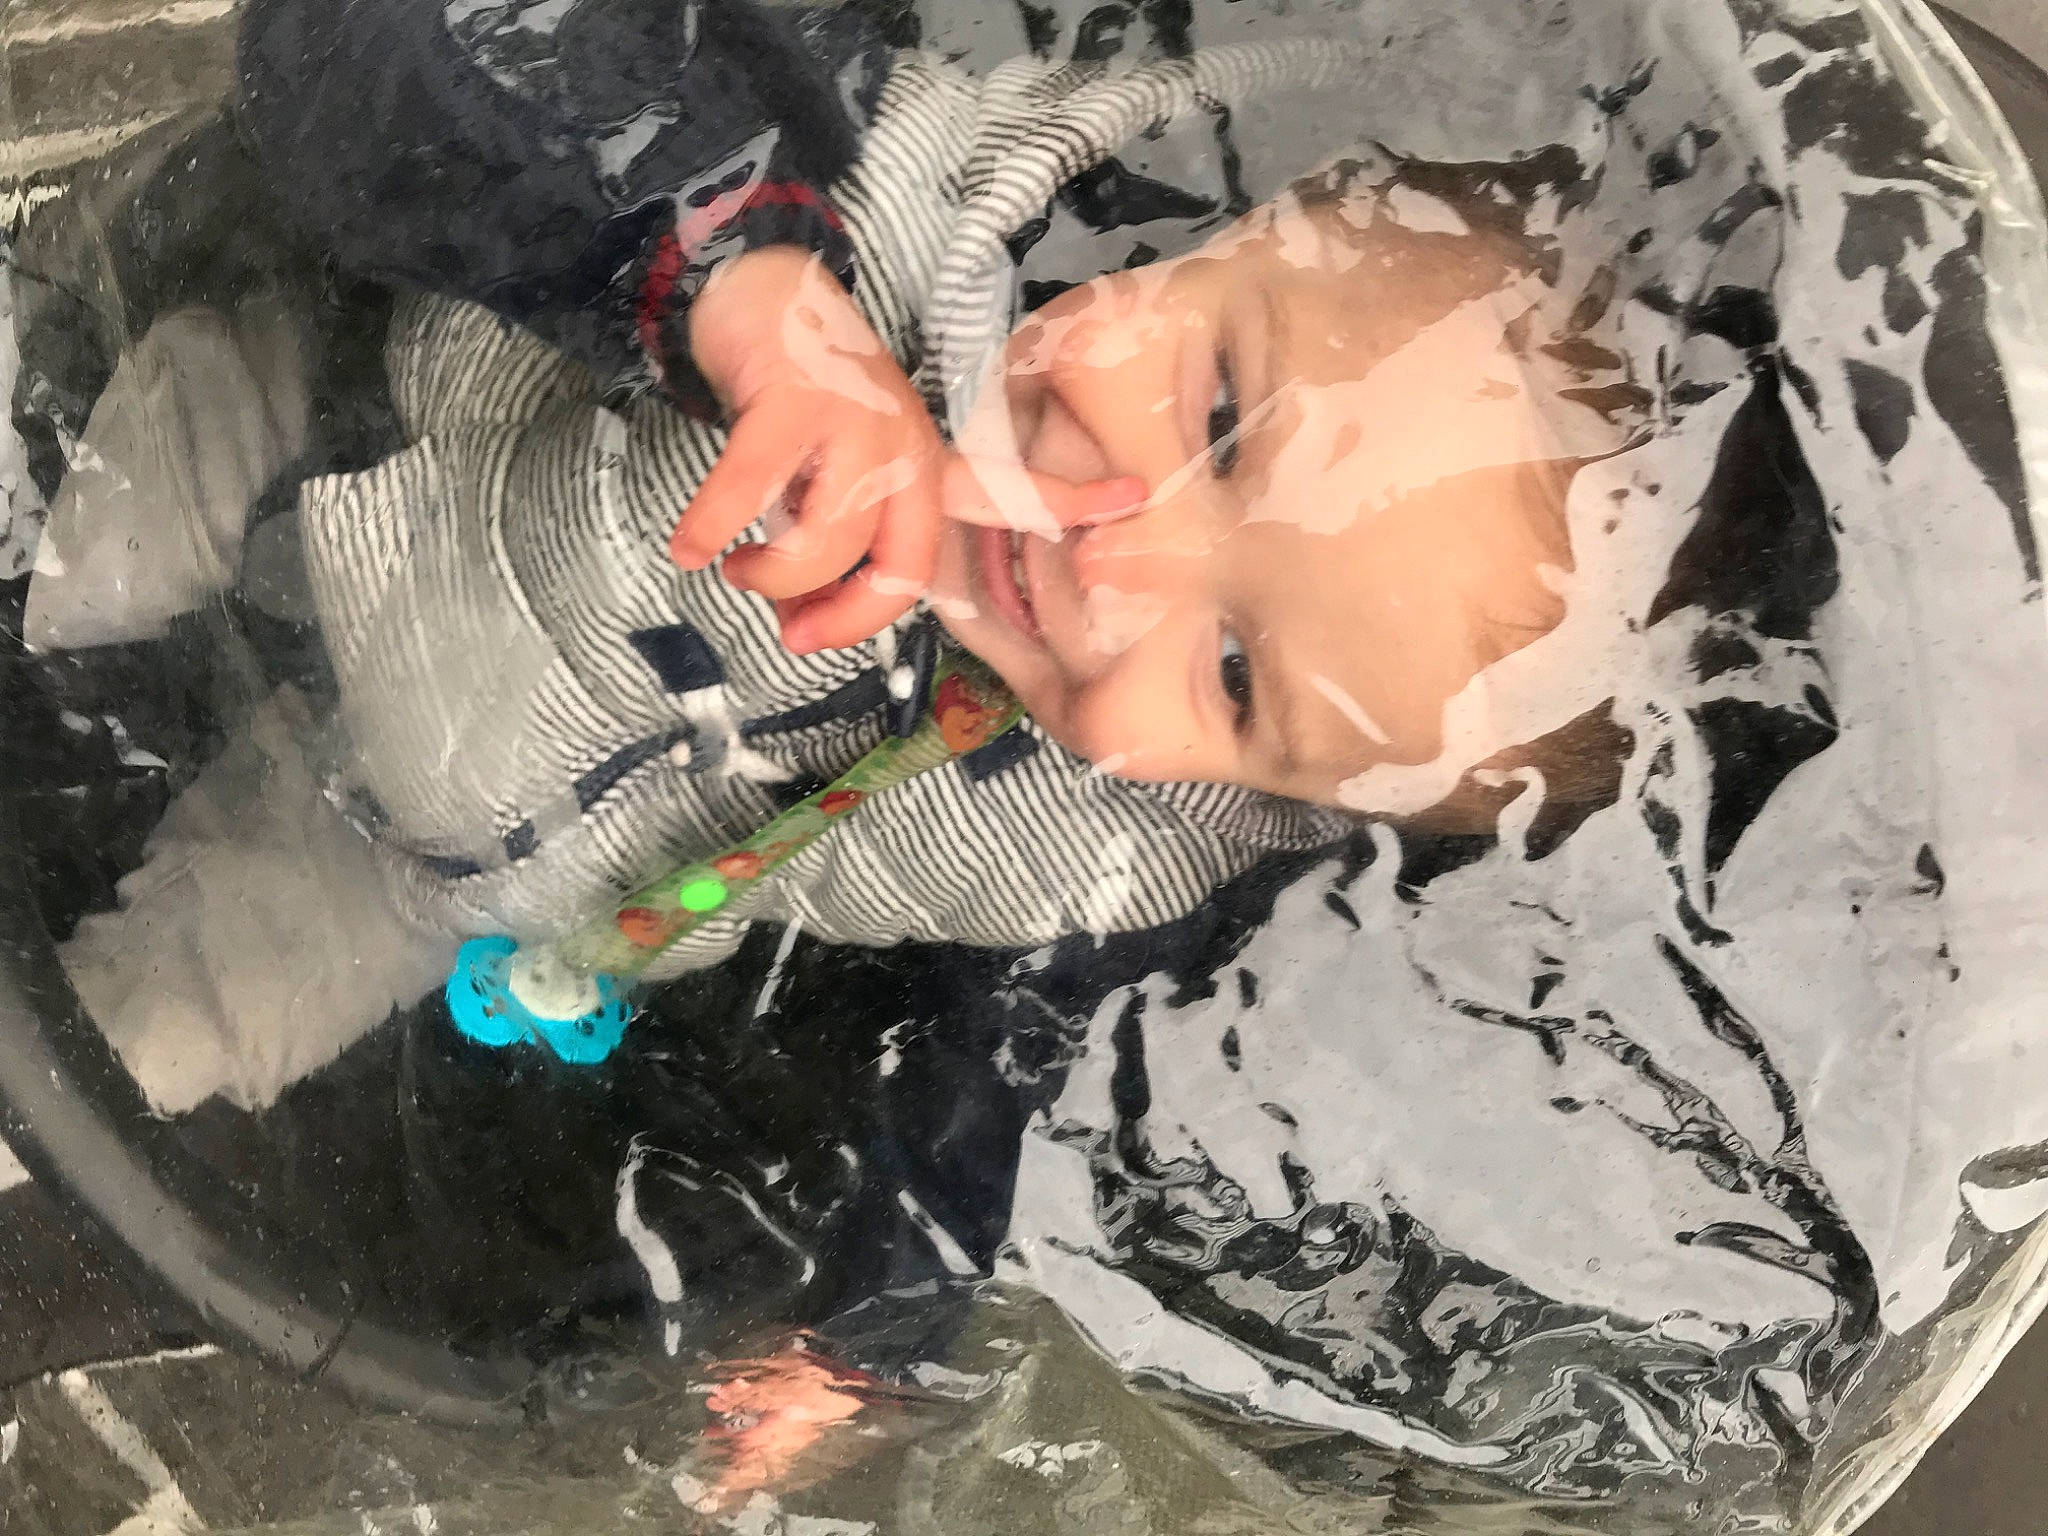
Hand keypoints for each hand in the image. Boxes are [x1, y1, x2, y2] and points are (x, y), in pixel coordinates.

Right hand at [674, 248, 1143, 652]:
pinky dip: (712, 530)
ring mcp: (854, 420)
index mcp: (925, 462)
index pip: (1008, 492)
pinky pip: (751, 492)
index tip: (1137, 496)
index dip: (1070, 501)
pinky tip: (691, 549)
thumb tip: (798, 622)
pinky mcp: (793, 402)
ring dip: (771, 576)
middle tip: (789, 628)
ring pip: (829, 541)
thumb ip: (839, 545)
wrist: (756, 296)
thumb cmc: (802, 401)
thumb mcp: (841, 472)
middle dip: (842, 616)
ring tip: (734, 569)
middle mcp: (905, 443)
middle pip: (897, 566)